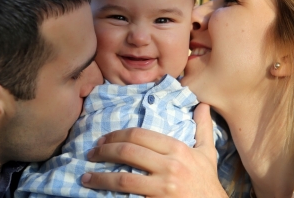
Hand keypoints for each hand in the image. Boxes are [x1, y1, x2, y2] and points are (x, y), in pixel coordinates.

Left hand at [81, 103, 228, 197]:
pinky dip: (112, 196)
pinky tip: (100, 194)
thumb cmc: (207, 181)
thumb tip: (202, 104)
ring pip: (123, 179)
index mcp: (177, 149)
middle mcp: (169, 166)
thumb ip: (203, 127)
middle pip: (128, 152)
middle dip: (104, 151)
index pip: (139, 135)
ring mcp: (162, 188)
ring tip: (86, 177)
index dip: (117, 135)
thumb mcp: (208, 153)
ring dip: (100, 177)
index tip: (104, 139)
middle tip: (91, 154)